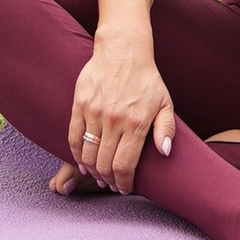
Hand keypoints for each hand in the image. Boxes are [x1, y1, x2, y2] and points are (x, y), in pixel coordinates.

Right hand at [63, 30, 175, 195]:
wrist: (123, 51)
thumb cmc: (146, 79)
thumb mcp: (165, 102)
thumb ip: (166, 129)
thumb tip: (165, 152)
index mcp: (136, 123)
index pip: (124, 165)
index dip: (123, 183)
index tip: (124, 188)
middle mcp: (114, 120)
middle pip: (104, 165)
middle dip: (108, 181)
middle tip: (112, 185)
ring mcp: (94, 113)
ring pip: (87, 155)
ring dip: (92, 171)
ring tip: (99, 175)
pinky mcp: (80, 105)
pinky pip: (74, 138)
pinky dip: (77, 155)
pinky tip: (83, 163)